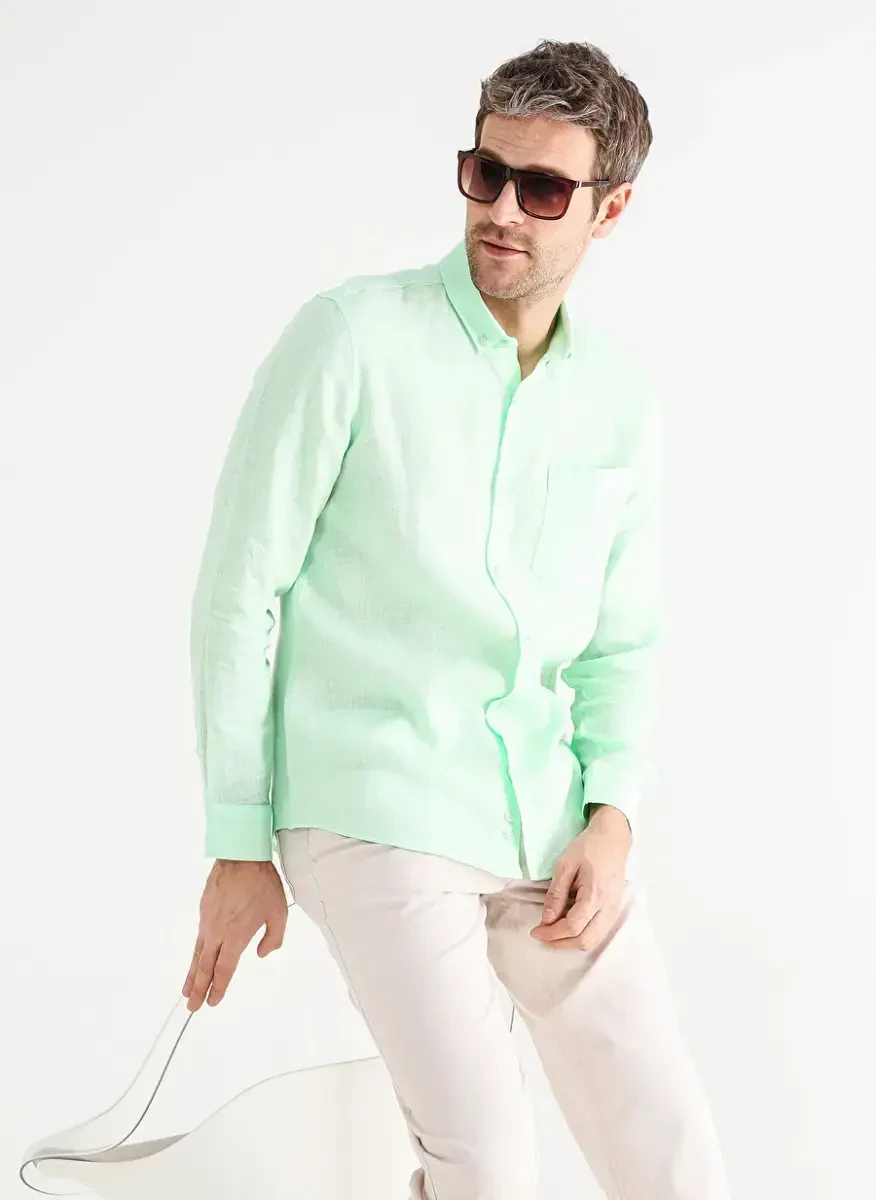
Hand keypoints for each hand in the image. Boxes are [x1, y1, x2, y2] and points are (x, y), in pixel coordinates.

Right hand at [182, 859, 288, 1010]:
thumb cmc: (262, 883)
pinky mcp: (203, 910)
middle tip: (192, 1007)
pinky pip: (199, 937)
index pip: (224, 970)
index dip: (218, 988)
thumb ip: (273, 939)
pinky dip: (195, 953)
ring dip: (192, 974)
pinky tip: (197, 959)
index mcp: (235, 936)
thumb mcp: (279, 913)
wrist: (241, 856)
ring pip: (198, 954)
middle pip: (205, 967)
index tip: (212, 1002)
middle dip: (198, 989)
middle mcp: (217, 932)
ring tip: (187, 991)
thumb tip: (261, 953)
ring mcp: (207, 921)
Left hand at [530, 805, 630, 949]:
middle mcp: (608, 908)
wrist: (612, 839)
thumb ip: (556, 894)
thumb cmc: (588, 848)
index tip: (535, 931)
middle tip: (542, 935)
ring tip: (553, 932)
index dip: (551, 933)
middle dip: (560, 943)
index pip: (572, 926)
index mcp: (595, 894)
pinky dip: (581, 935)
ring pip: (593, 941)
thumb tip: (546, 919)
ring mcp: (615, 911)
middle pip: (585, 941)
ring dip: (571, 942)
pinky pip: (599, 933)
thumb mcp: (565, 865)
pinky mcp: (615, 910)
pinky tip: (568, 926)